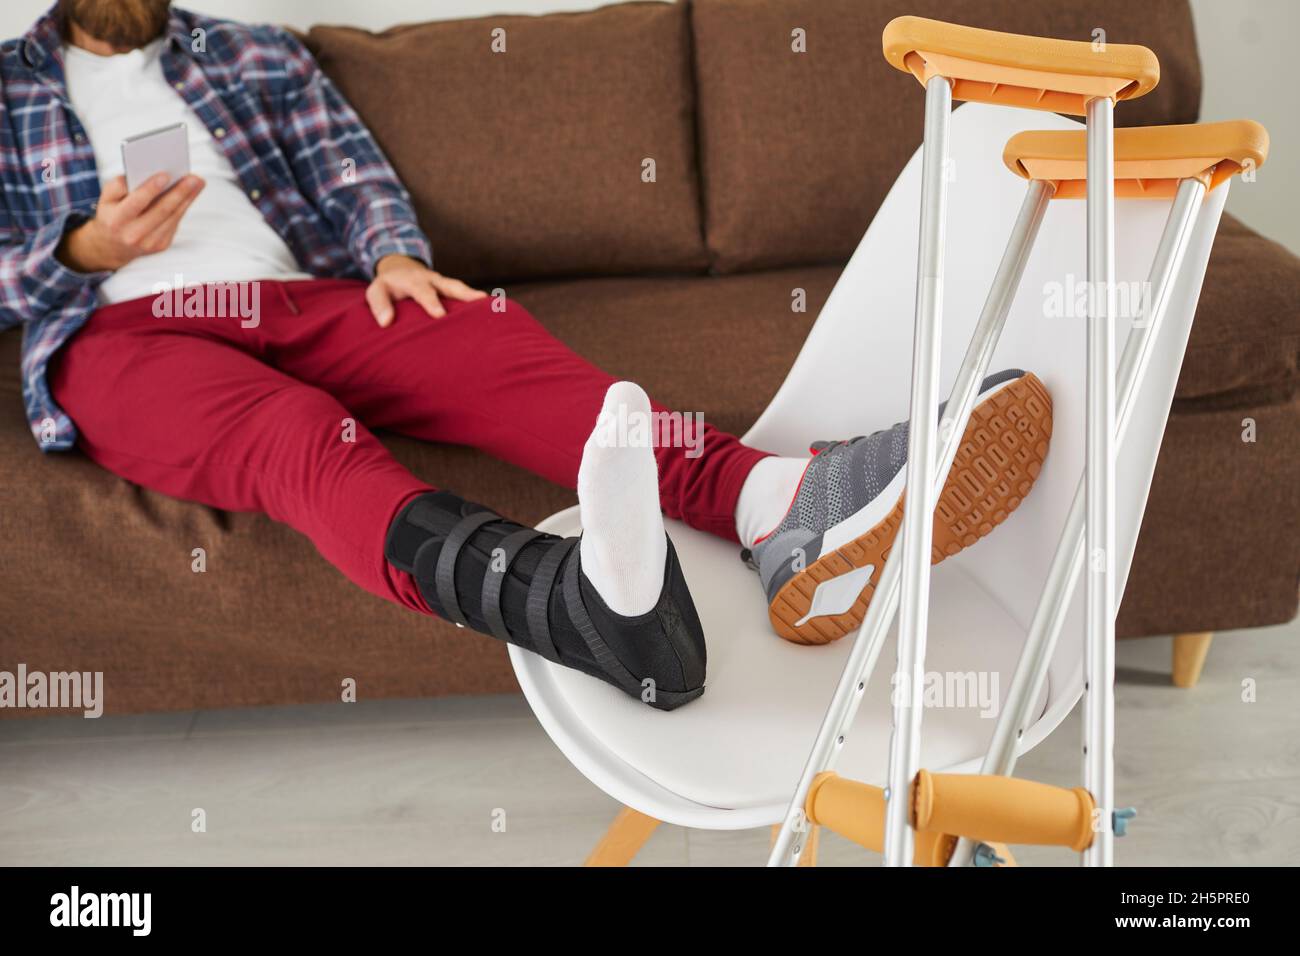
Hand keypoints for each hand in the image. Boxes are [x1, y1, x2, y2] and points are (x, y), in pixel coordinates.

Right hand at [56, 173, 204, 273]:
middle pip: (162, 211)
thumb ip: (119, 184)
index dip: (151, 188)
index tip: (165, 174)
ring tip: (198, 182)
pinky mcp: (161, 245)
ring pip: (173, 217)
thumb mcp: (106, 198)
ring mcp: (149, 243)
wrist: (112, 245)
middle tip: (193, 178)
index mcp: (116, 221)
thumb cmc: (111, 213)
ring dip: (188, 198)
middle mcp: (133, 234)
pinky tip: (191, 193)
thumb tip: (144, 173)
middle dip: (179, 192)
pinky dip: (184, 206)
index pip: (136, 202)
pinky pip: (175, 222)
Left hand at [366, 255, 485, 326]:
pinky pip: (465, 295)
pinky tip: (494, 312)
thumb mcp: (376, 291)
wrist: (400, 269)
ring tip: (494, 305)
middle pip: (451, 285)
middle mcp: (433, 280)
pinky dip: (478, 302)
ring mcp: (444, 284)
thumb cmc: (388, 286)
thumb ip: (379, 305)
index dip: (431, 302)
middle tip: (481, 300)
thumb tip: (386, 322)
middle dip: (465, 293)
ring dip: (476, 296)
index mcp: (414, 281)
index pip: (423, 291)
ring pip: (462, 288)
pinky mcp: (451, 290)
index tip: (440, 315)